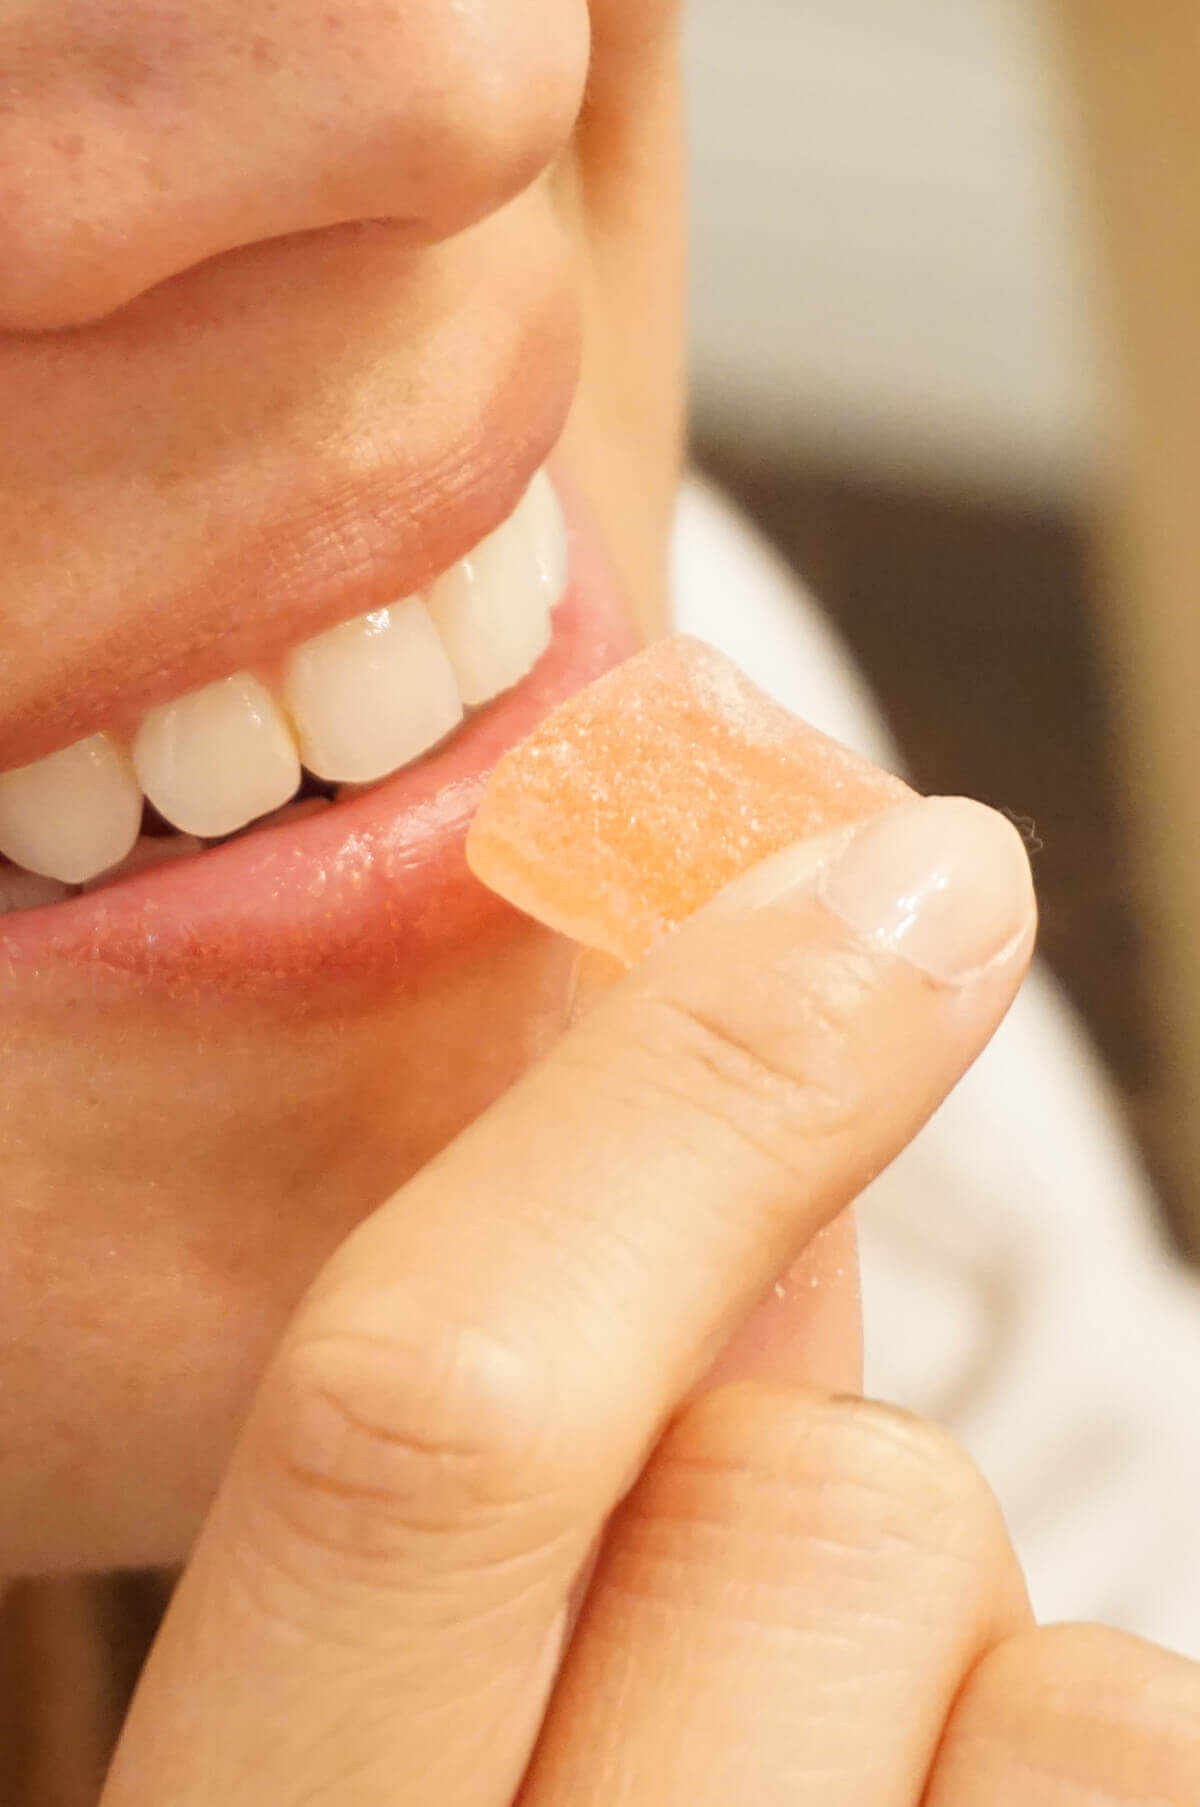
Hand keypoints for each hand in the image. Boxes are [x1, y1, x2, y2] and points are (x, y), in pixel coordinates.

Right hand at [100, 794, 1179, 1806]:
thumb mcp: (380, 1700)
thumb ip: (538, 1431)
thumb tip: (759, 1092)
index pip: (428, 1419)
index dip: (675, 1094)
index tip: (895, 884)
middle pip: (820, 1505)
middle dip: (813, 1483)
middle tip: (726, 1633)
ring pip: (1056, 1672)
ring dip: (969, 1687)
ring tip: (827, 1804)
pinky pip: (1139, 1769)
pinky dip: (1071, 1782)